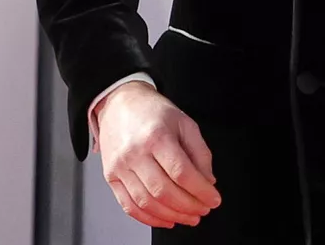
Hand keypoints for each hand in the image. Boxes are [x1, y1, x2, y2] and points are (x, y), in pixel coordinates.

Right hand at [95, 81, 220, 228]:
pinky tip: (166, 219)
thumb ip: (200, 152)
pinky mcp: (110, 177)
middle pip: (164, 190)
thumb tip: (208, 181)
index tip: (214, 199)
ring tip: (189, 217)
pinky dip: (148, 218)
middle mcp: (135, 153)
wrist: (119, 104)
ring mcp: (120, 167)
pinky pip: (128, 205)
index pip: (182, 172)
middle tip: (204, 210)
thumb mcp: (185, 123)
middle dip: (188, 206)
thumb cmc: (154, 112)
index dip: (200, 190)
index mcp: (157, 136)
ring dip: (171, 215)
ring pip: (146, 202)